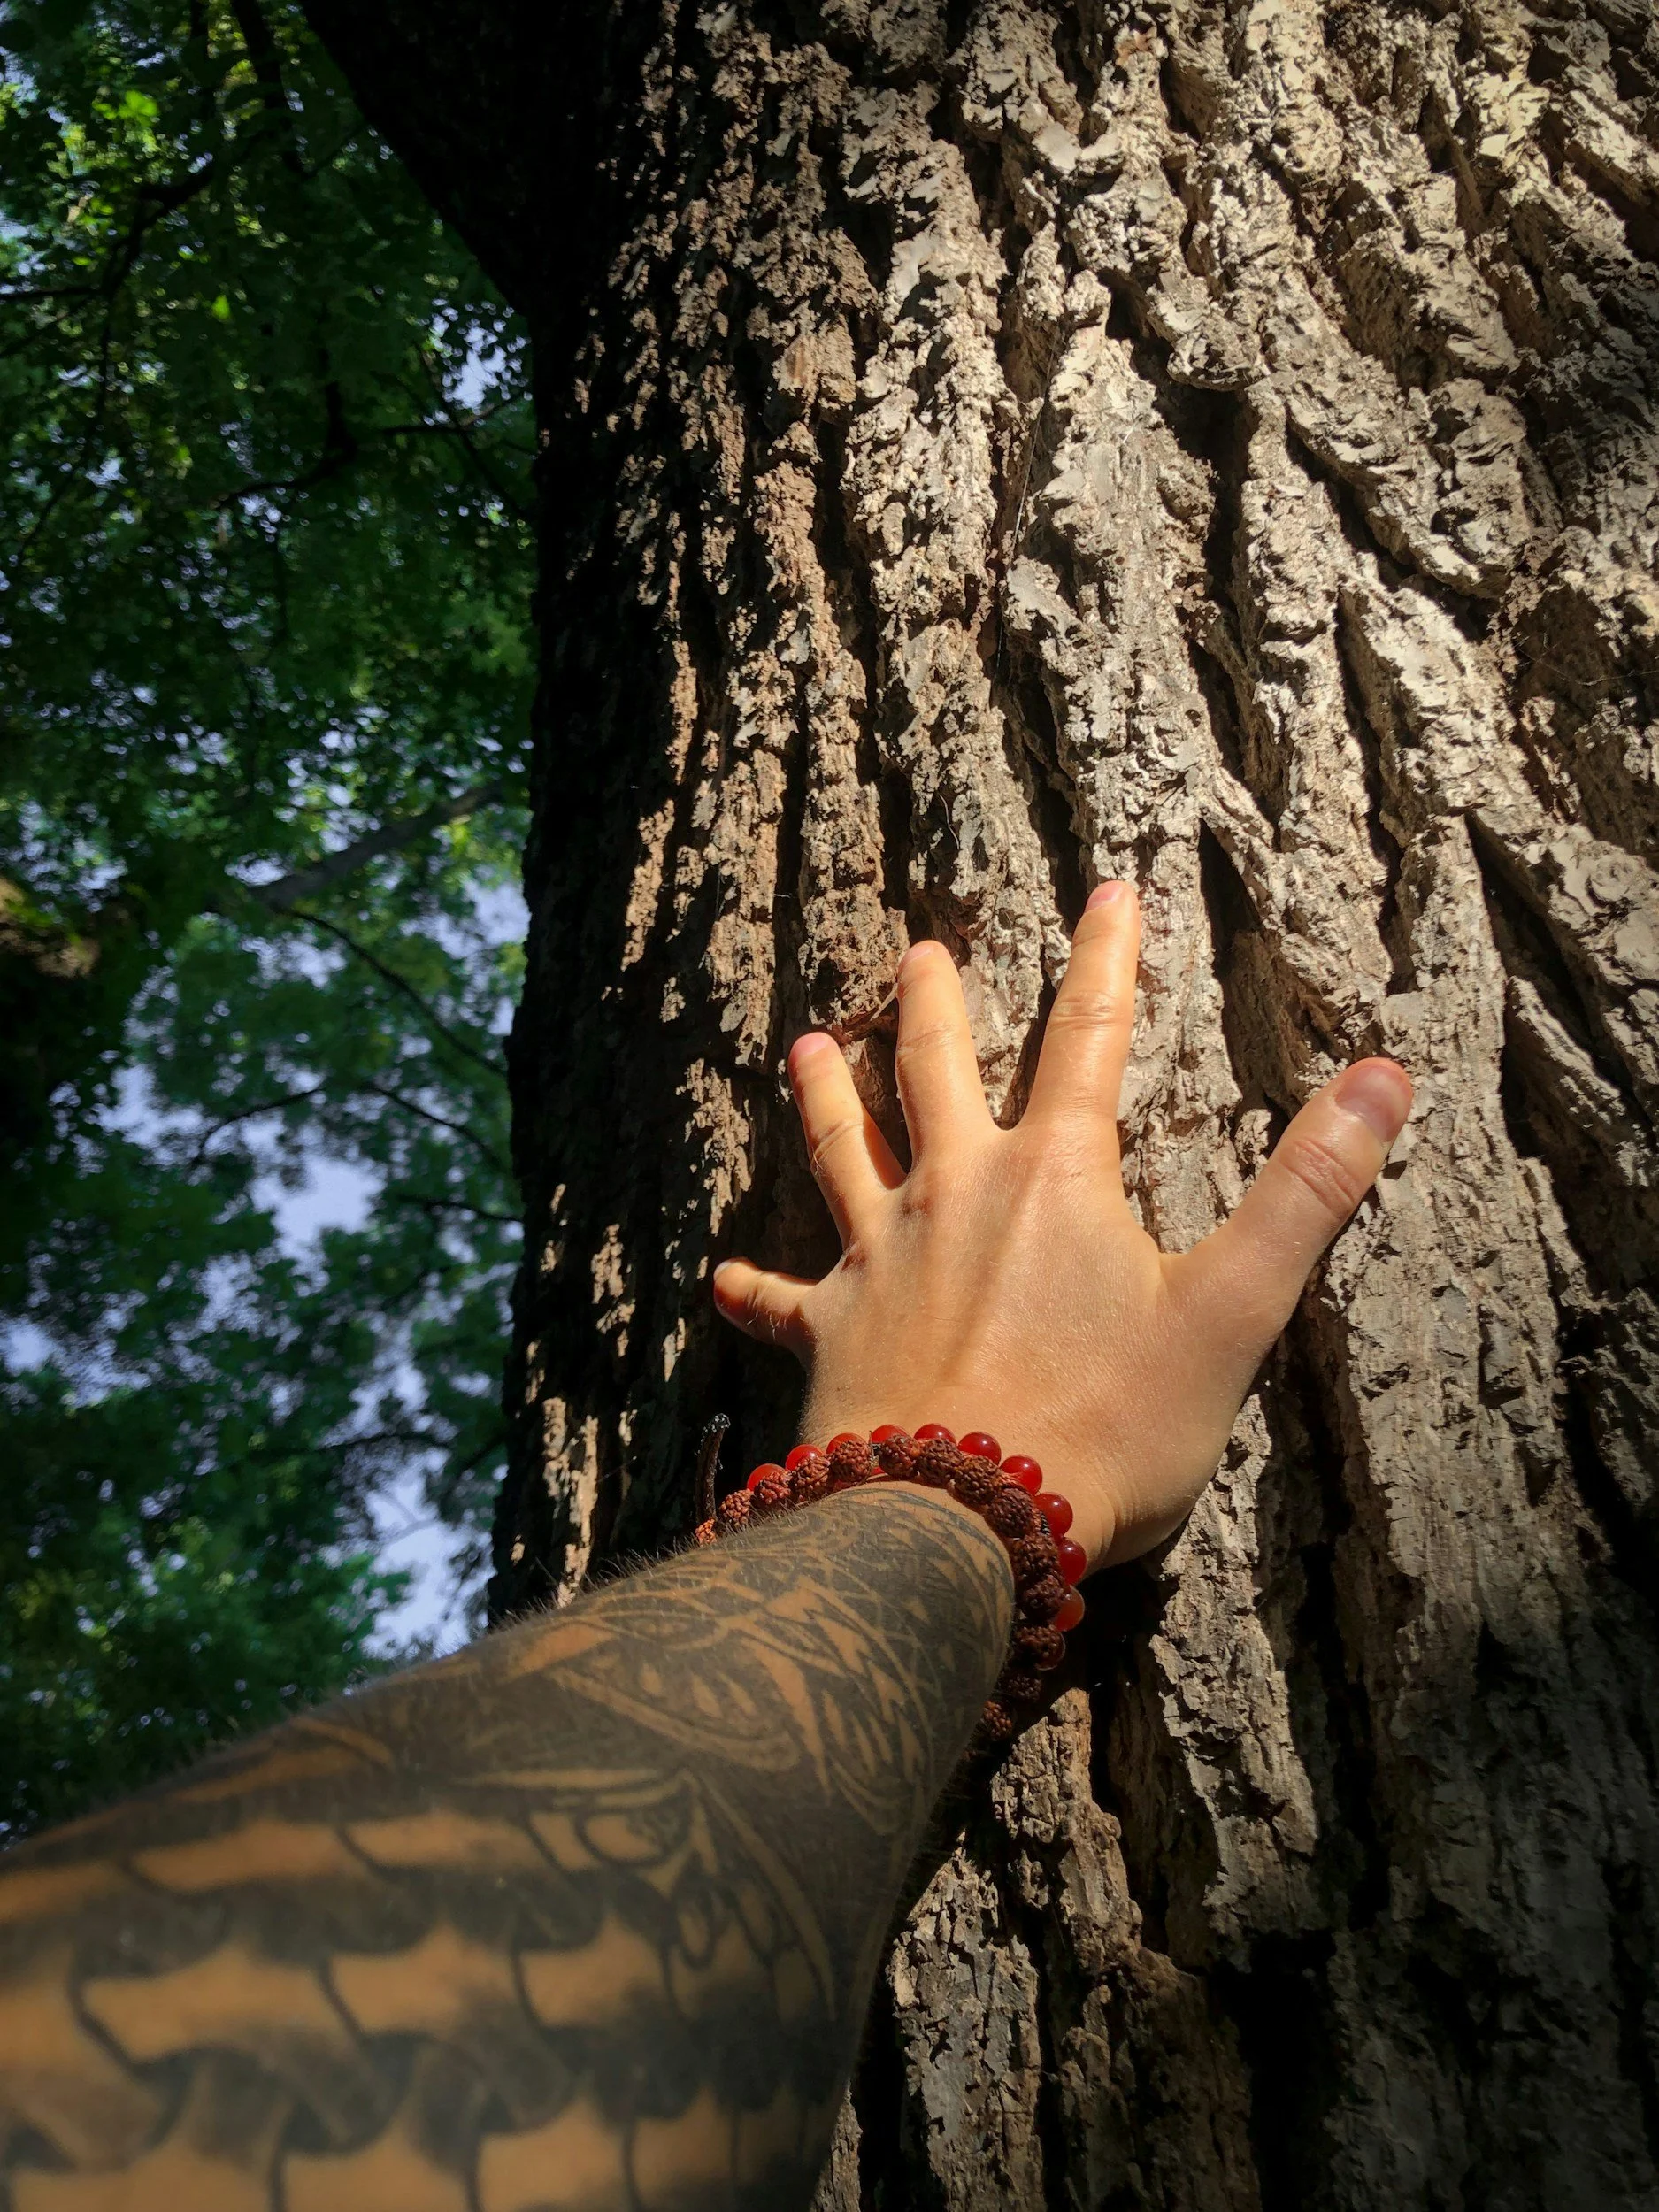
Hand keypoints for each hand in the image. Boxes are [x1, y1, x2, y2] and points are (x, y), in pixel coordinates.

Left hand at [713, 884, 1411, 1570]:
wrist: (958, 1519)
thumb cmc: (1103, 1424)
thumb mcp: (1233, 1311)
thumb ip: (1307, 1191)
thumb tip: (1387, 1076)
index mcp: (1054, 1177)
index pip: (1089, 1038)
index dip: (1106, 960)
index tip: (1108, 891)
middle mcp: (952, 1193)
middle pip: (938, 1071)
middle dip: (936, 1003)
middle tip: (918, 949)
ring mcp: (877, 1259)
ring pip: (840, 1152)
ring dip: (824, 1097)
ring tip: (804, 1046)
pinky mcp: (827, 1334)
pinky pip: (777, 1301)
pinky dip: (750, 1289)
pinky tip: (716, 1280)